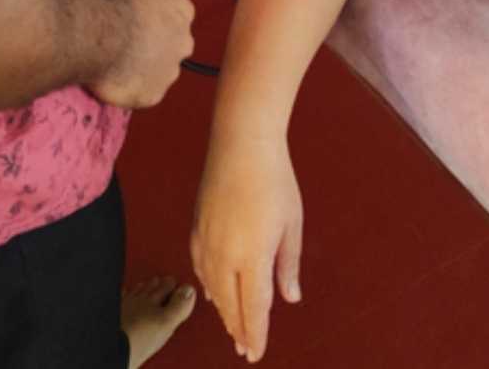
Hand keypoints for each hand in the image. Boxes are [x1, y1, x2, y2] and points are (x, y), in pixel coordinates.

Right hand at [85, 0, 194, 109]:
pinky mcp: (154, 95)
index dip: (161, 19)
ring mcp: (171, 71)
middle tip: (133, 47)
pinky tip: (114, 83)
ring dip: (146, 71)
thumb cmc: (111, 5)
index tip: (145, 22)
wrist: (100, 36)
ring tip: (118, 67)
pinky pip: (145, 94)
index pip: (181, 13)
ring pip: (162, 73)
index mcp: (180, 9)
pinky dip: (132, 91)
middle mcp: (183, 41)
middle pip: (177, 46)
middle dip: (160, 48)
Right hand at [191, 135, 302, 362]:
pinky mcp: (197, 227)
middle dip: (238, 328)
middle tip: (244, 348)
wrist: (241, 142)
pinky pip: (200, 268)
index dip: (255, 333)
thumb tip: (289, 297)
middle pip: (230, 303)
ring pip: (212, 289)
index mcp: (252, 256)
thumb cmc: (275, 179)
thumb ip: (288, 263)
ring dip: (223, 310)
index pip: (253, 307)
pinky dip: (207, 286)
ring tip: (232, 327)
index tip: (255, 353)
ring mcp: (207, 241)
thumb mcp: (291, 222)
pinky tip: (212, 293)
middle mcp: (225, 255)